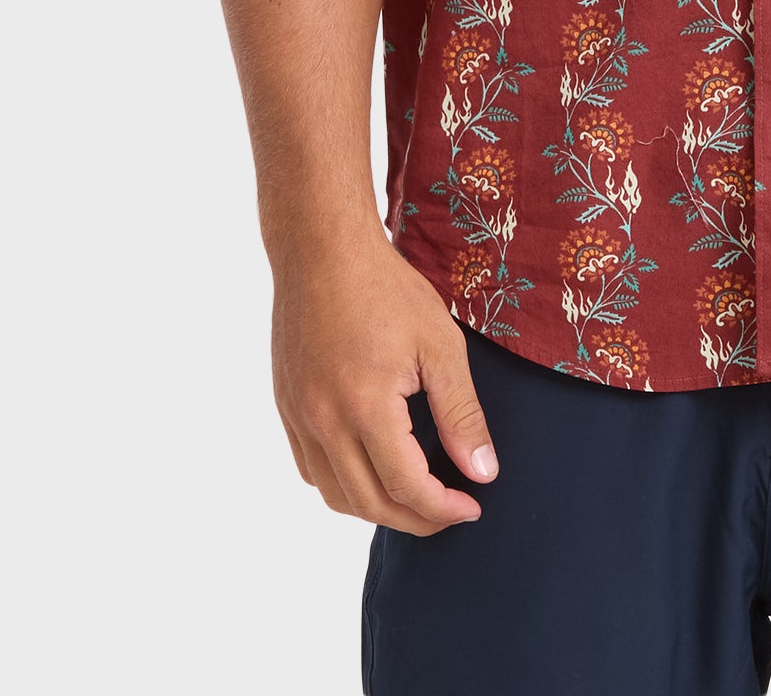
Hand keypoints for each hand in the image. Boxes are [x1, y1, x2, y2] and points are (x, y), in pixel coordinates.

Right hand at [270, 227, 497, 533]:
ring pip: (335, 495)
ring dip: (377, 509)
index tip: (473, 508)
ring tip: (416, 499)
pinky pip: (312, 469)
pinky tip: (372, 471)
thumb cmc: (386, 289)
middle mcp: (323, 421)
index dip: (443, 509)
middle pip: (369, 503)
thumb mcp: (439, 345)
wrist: (322, 250)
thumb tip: (483, 473)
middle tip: (451, 513)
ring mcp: (298, 417)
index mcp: (364, 406)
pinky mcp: (287, 407)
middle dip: (415, 520)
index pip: (405, 487)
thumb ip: (461, 414)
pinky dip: (344, 485)